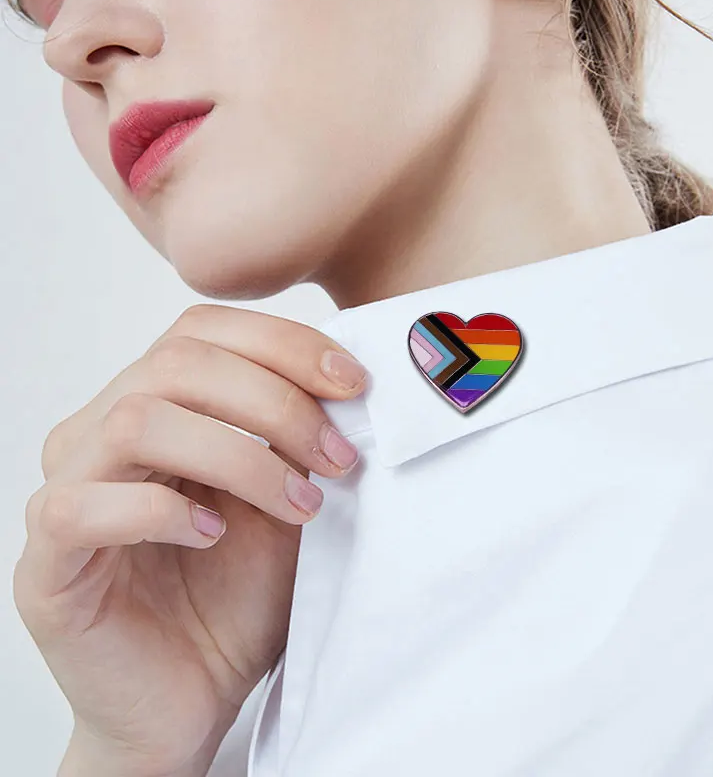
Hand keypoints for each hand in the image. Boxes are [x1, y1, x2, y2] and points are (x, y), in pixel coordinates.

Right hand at [13, 304, 367, 775]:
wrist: (195, 697)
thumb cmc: (240, 596)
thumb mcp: (287, 499)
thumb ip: (298, 439)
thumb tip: (344, 382)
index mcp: (154, 407)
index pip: (202, 331)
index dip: (282, 343)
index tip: (352, 383)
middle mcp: (100, 434)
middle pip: (176, 363)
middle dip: (276, 402)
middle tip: (339, 456)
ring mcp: (65, 492)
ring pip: (137, 421)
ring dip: (238, 458)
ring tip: (299, 504)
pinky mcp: (45, 565)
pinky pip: (82, 507)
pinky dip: (161, 511)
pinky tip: (213, 536)